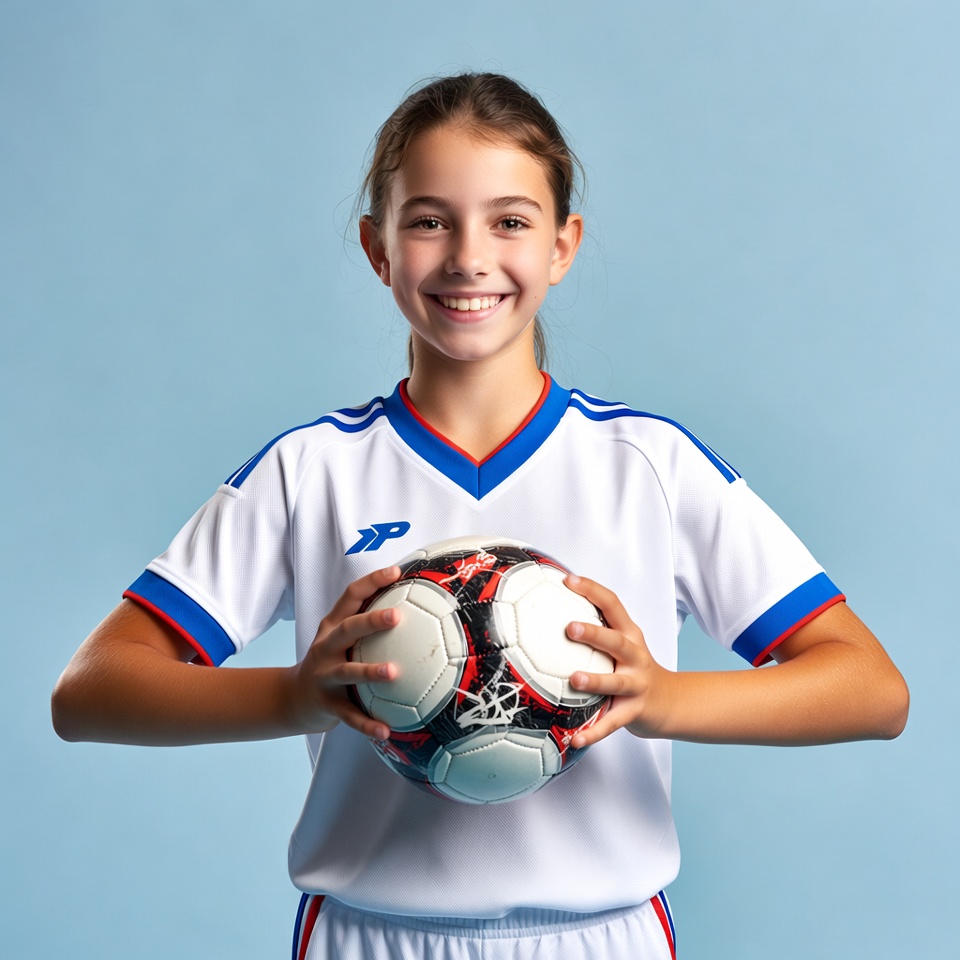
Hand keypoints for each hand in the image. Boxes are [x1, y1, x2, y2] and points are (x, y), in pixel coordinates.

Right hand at [287, 566, 401, 739]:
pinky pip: (349, 715)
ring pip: (347, 672)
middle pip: (347, 629)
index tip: (396, 572)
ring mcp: (324, 675)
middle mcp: (326, 647)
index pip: (350, 596)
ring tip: (393, 673)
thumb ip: (367, 624)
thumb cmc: (330, 662)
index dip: (372, 582)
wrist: (294, 698)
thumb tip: (413, 603)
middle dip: (371, 621)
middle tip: (396, 617)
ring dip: (369, 671)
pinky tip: (386, 730)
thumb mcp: (340, 638)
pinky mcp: (327, 704)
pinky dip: (367, 723)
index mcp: (333, 627)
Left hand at [563, 574, 671, 747]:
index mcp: (629, 635)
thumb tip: (550, 606)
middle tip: (569, 627)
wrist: (671, 702)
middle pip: (616, 642)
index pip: (613, 605)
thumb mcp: (623, 643)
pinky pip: (611, 723)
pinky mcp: (634, 711)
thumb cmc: (635, 668)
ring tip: (575, 680)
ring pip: (616, 682)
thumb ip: (596, 627)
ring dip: (595, 681)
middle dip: (594, 634)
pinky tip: (575, 739)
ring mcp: (636, 685)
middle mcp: (635, 657)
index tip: (568, 580)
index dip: (592, 590)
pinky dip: (593, 732)